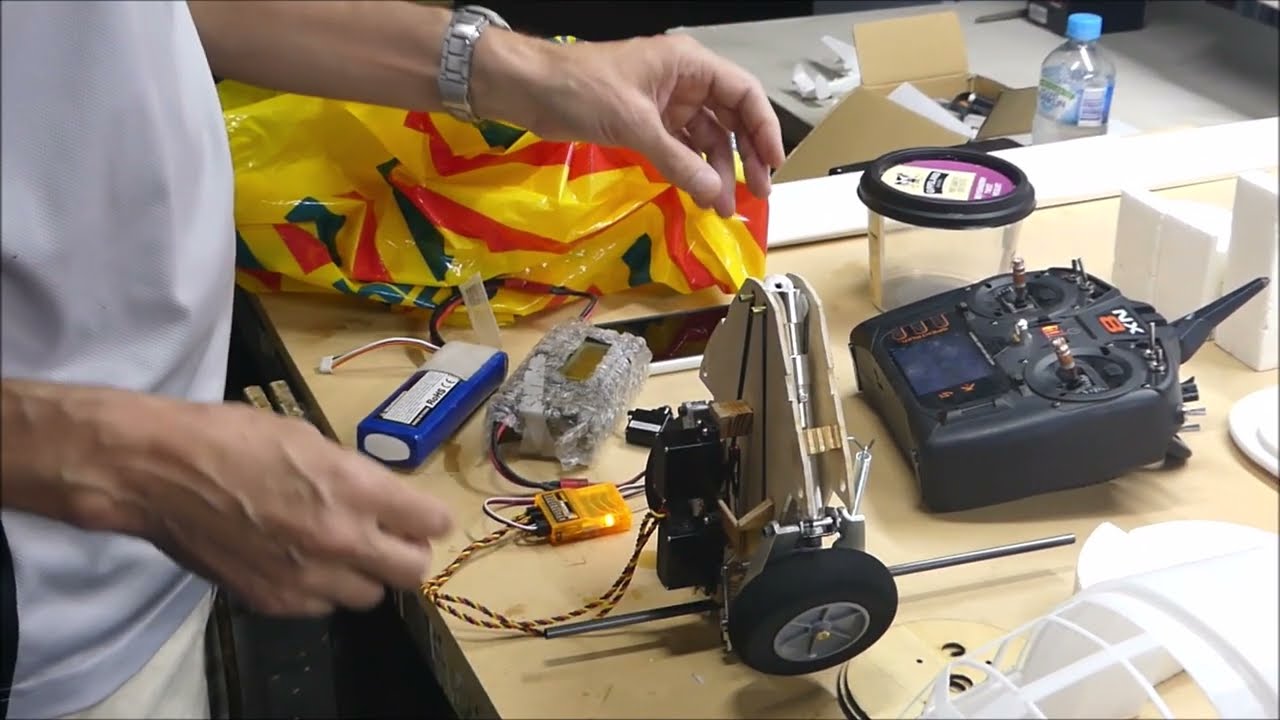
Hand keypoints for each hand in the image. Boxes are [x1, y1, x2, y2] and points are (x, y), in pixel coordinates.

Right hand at [74, 397, 452, 616]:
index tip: (424, 517)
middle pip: (412, 571)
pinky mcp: (274, 600)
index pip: (430, 521)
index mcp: (355, 488)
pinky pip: (322, 607)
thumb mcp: (309, 439)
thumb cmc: (233, 438)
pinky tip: (301, 564)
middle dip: (408, 554)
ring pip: (369, 596)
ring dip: (364, 575)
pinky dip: (321, 591)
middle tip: (392, 540)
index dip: (430, 518)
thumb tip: (382, 498)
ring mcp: (307, 576)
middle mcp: (341, 538)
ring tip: (341, 552)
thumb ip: (354, 476)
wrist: (160, 471)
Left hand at [481, 33, 785, 217]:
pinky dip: (691, 170)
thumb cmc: (582, 89)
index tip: (772, 165)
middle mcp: (684, 82)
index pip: (744, 94)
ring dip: (716, 171)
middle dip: (744, 156)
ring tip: (722, 206)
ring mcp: (665, 104)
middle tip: (755, 194)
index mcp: (689, 64)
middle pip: (730, 119)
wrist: (529, 89)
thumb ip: (678, 161)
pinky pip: (680, 149)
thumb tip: (716, 195)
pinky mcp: (646, 124)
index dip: (764, 129)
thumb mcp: (635, 124)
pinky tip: (698, 194)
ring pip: (706, 139)